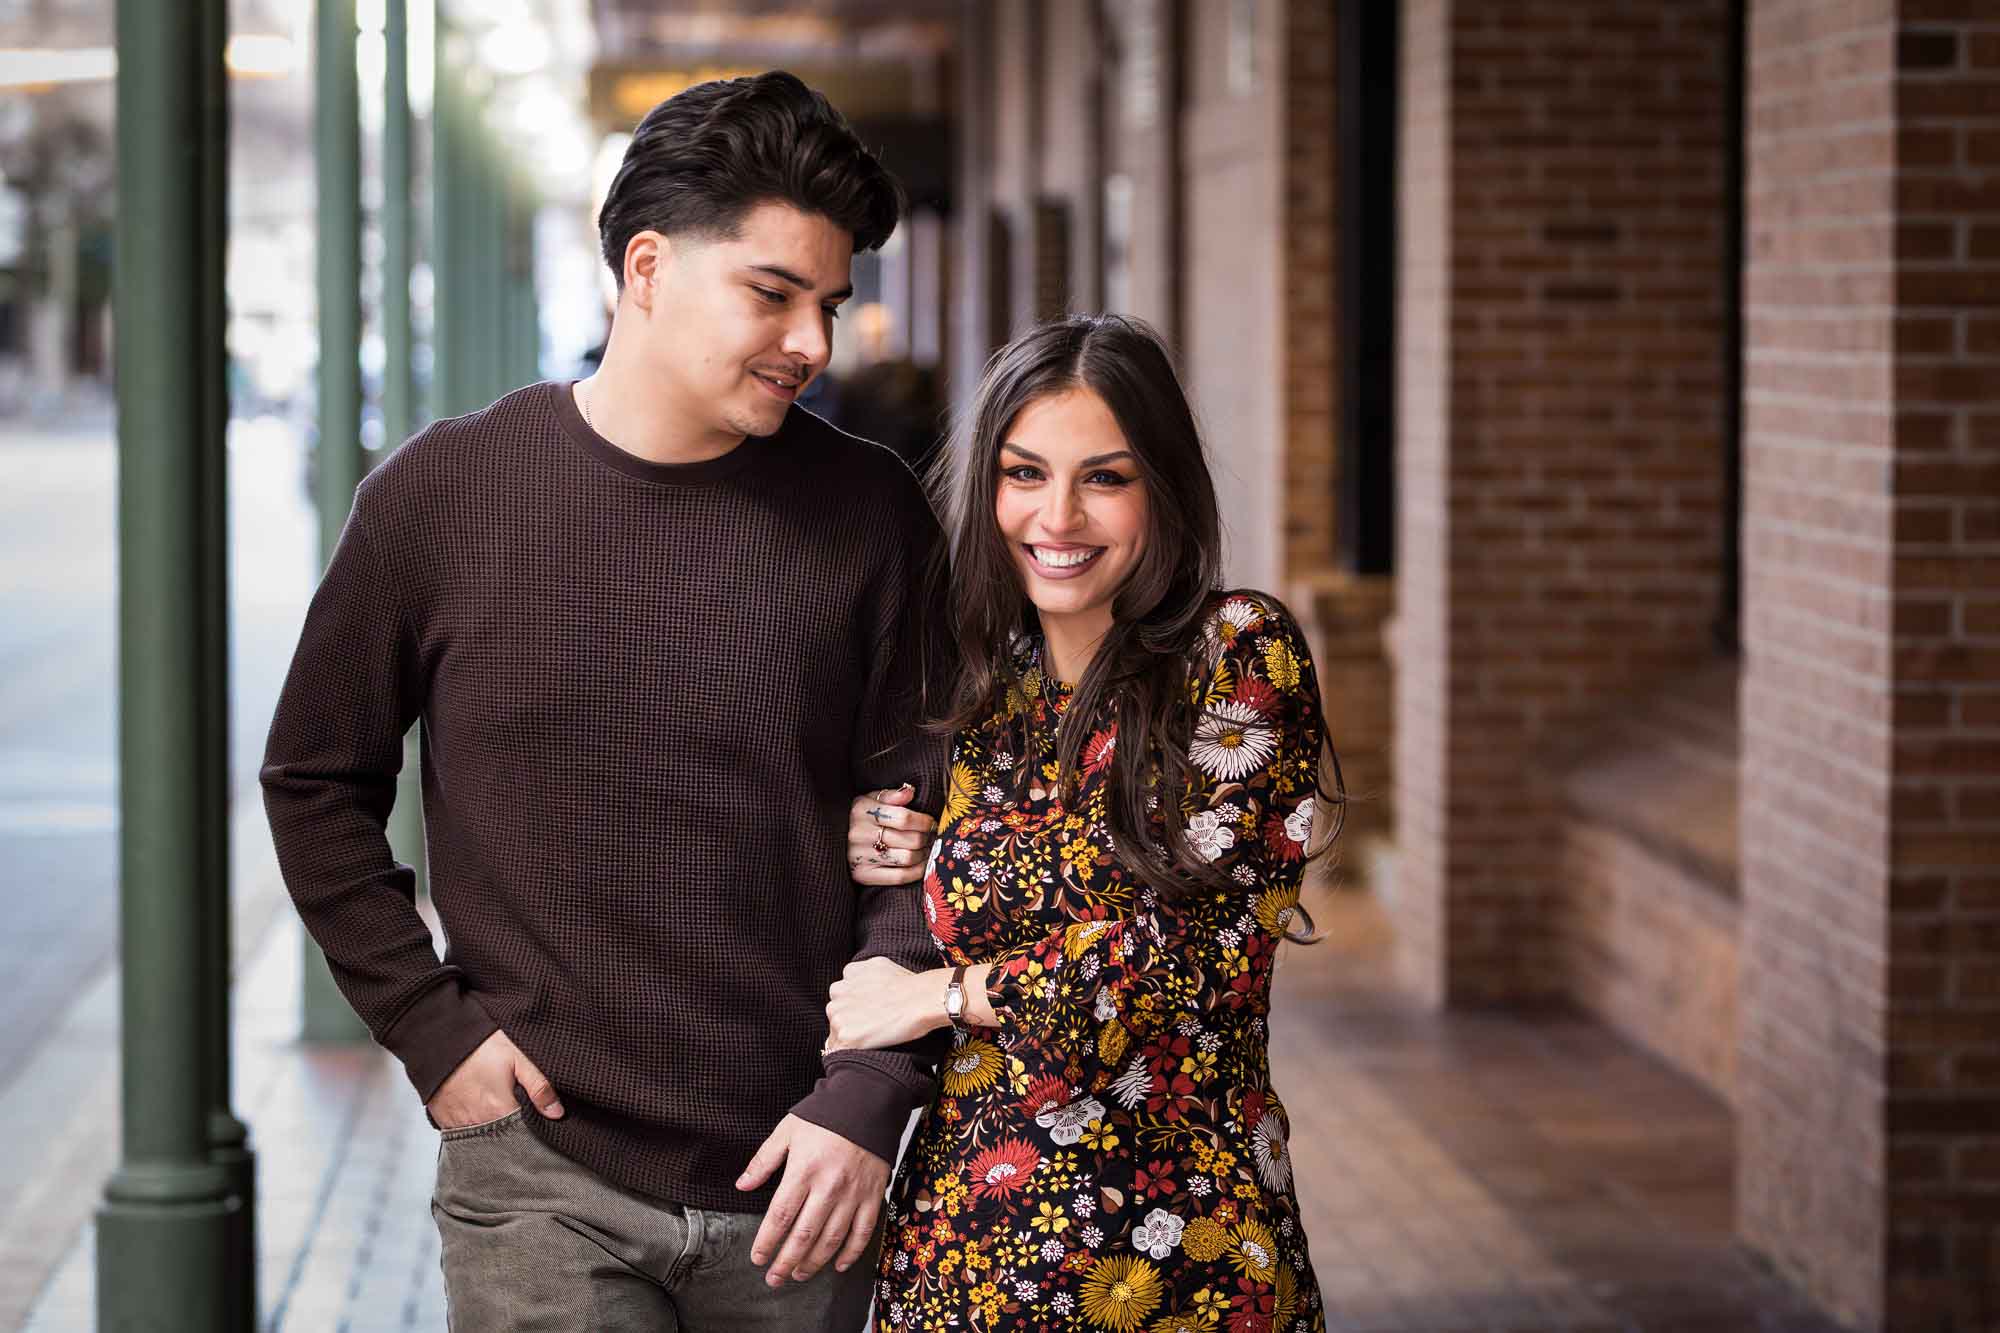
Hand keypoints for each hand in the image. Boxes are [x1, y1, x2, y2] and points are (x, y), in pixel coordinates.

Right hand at [426, 1029, 563, 1129]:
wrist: (440, 1036)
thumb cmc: (481, 1044)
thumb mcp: (518, 1058)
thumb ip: (539, 1087)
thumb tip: (557, 1114)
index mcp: (499, 1110)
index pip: (523, 1136)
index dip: (533, 1130)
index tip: (538, 1123)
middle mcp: (477, 1123)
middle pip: (502, 1140)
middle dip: (513, 1133)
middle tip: (518, 1116)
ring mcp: (457, 1123)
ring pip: (482, 1139)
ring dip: (492, 1133)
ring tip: (498, 1115)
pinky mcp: (443, 1120)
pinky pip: (461, 1134)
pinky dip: (473, 1128)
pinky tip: (480, 1115)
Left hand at [736, 1115, 889, 1284]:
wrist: (868, 1103)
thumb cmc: (825, 1116)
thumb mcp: (787, 1131)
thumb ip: (763, 1160)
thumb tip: (742, 1184)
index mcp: (803, 1171)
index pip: (781, 1216)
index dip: (767, 1241)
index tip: (757, 1258)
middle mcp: (828, 1187)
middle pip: (804, 1235)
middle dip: (786, 1261)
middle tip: (774, 1279)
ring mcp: (853, 1194)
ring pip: (831, 1239)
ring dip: (813, 1262)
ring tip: (798, 1275)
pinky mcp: (872, 1196)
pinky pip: (862, 1232)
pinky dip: (851, 1253)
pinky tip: (839, 1265)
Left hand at [825, 957, 946, 1052]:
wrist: (921, 1000)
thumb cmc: (912, 987)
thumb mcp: (883, 967)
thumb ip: (866, 975)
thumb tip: (867, 987)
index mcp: (850, 972)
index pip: (843, 993)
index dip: (857, 1004)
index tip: (871, 1011)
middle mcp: (838, 991)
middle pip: (837, 1011)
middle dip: (851, 1019)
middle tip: (874, 1024)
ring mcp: (839, 1014)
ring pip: (836, 1031)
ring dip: (850, 1035)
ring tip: (874, 1035)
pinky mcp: (845, 1036)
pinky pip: (838, 1050)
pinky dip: (851, 1051)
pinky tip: (868, 1046)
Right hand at [848, 783, 935, 885]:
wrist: (830, 839)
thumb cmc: (857, 817)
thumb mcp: (869, 799)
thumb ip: (891, 795)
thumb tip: (911, 792)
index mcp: (862, 811)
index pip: (904, 818)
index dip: (924, 821)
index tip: (930, 822)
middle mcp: (860, 834)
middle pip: (910, 839)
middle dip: (927, 837)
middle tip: (931, 835)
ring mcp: (861, 857)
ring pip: (908, 858)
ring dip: (924, 853)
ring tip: (926, 847)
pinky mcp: (863, 875)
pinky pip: (899, 877)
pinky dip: (917, 871)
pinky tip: (921, 863)